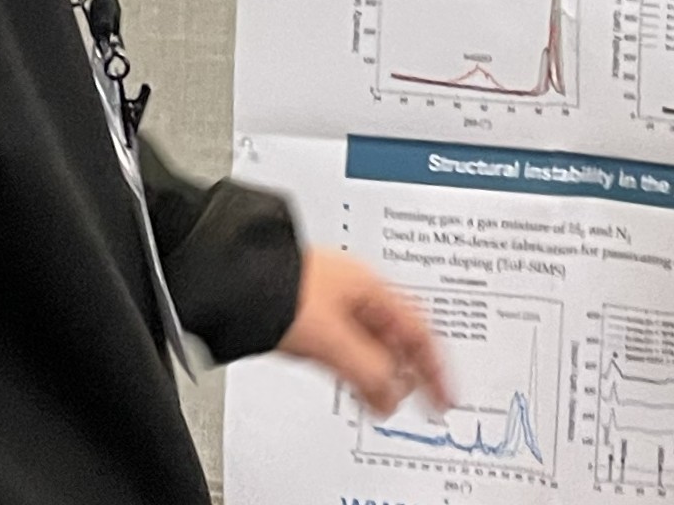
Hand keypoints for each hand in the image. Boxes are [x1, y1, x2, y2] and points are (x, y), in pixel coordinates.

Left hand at [277, 248, 452, 416]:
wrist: (228, 273)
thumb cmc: (275, 287)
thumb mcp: (330, 337)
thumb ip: (368, 369)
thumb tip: (392, 397)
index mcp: (370, 285)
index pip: (420, 330)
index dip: (436, 367)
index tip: (445, 395)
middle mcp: (355, 288)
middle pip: (397, 334)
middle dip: (410, 370)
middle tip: (421, 399)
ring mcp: (333, 299)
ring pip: (371, 341)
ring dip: (381, 373)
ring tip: (384, 400)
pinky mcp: (310, 313)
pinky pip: (348, 345)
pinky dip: (357, 369)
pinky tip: (353, 383)